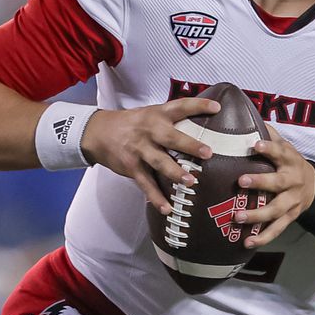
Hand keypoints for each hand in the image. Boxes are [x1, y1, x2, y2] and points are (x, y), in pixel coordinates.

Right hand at [81, 98, 218, 214]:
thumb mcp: (150, 114)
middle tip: (207, 153)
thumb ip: (172, 121)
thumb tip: (203, 126)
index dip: (198, 105)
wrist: (98, 132)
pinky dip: (156, 197)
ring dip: (174, 172)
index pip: (180, 106)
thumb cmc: (132, 124)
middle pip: (170, 137)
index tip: (216, 108)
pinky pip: (146, 184)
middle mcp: (149, 130)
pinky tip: (167, 208)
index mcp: (157, 115)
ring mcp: (139, 149)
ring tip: (190, 181)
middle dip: (189, 145)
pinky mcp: (131, 167)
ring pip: (158, 161)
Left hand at [235, 127, 314, 248]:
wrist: (314, 185)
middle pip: (278, 183)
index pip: (281, 151)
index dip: (270, 148)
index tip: (256, 145)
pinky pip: (277, 229)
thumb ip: (268, 134)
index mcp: (290, 160)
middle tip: (241, 181)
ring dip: (257, 215)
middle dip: (260, 182)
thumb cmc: (289, 162)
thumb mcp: (284, 145)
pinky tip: (247, 242)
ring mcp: (293, 201)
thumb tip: (244, 116)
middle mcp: (293, 180)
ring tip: (237, 216)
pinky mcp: (291, 217)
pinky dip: (263, 237)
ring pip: (276, 209)